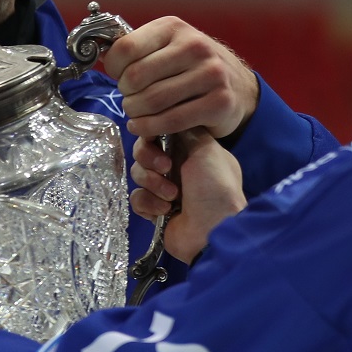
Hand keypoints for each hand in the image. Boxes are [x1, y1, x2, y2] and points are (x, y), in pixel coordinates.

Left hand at [103, 16, 259, 140]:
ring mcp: (211, 74)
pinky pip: (171, 121)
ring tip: (135, 114)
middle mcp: (195, 46)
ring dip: (135, 114)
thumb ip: (136, 49)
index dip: (113, 68)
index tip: (117, 77)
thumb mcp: (166, 47)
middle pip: (135, 77)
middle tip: (129, 99)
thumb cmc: (191, 68)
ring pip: (152, 101)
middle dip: (125, 94)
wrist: (238, 87)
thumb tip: (98, 54)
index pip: (125, 48)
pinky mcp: (219, 102)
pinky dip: (150, 128)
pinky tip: (143, 127)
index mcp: (173, 27)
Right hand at [131, 128, 245, 262]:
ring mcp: (164, 189)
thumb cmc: (215, 186)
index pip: (158, 134)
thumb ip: (184, 130)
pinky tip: (164, 211)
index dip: (151, 136)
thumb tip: (167, 122)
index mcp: (189, 150)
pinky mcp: (154, 210)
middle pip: (143, 153)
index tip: (155, 140)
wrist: (214, 229)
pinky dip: (148, 204)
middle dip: (149, 160)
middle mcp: (176, 167)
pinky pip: (136, 199)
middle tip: (165, 169)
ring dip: (153, 184)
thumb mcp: (207, 148)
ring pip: (138, 175)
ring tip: (172, 197)